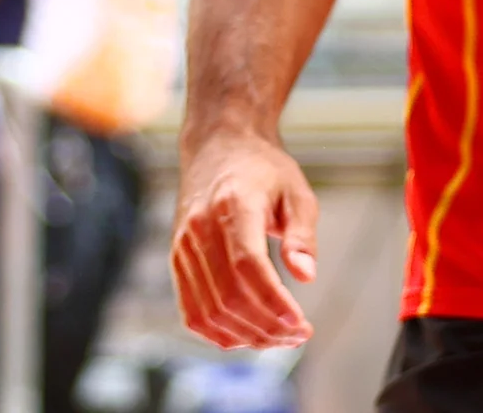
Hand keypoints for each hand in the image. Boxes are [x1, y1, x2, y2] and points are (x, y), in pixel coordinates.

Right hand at [171, 126, 317, 348]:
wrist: (218, 145)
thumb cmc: (262, 169)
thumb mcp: (296, 191)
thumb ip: (301, 234)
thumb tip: (305, 275)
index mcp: (232, 205)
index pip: (247, 266)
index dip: (273, 302)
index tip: (301, 323)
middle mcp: (200, 227)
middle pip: (229, 296)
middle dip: (267, 326)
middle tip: (299, 334)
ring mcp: (183, 245)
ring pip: (209, 311)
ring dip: (247, 335)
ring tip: (279, 337)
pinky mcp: (177, 259)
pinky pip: (191, 311)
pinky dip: (218, 333)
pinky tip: (248, 335)